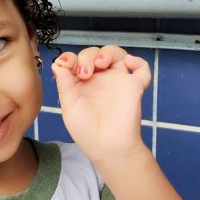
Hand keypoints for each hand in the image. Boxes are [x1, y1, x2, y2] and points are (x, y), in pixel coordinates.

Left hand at [51, 45, 150, 162]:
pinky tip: (128, 63)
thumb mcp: (70, 107)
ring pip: (116, 54)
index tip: (66, 64)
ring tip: (101, 63)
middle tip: (85, 73)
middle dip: (87, 57)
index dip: (71, 58)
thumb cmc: (87, 132)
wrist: (108, 147)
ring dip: (108, 52)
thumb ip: (64, 84)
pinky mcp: (134, 86)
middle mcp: (99, 79)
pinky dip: (138, 61)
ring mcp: (117, 81)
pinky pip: (141, 69)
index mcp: (81, 83)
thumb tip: (57, 63)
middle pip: (94, 54)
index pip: (76, 61)